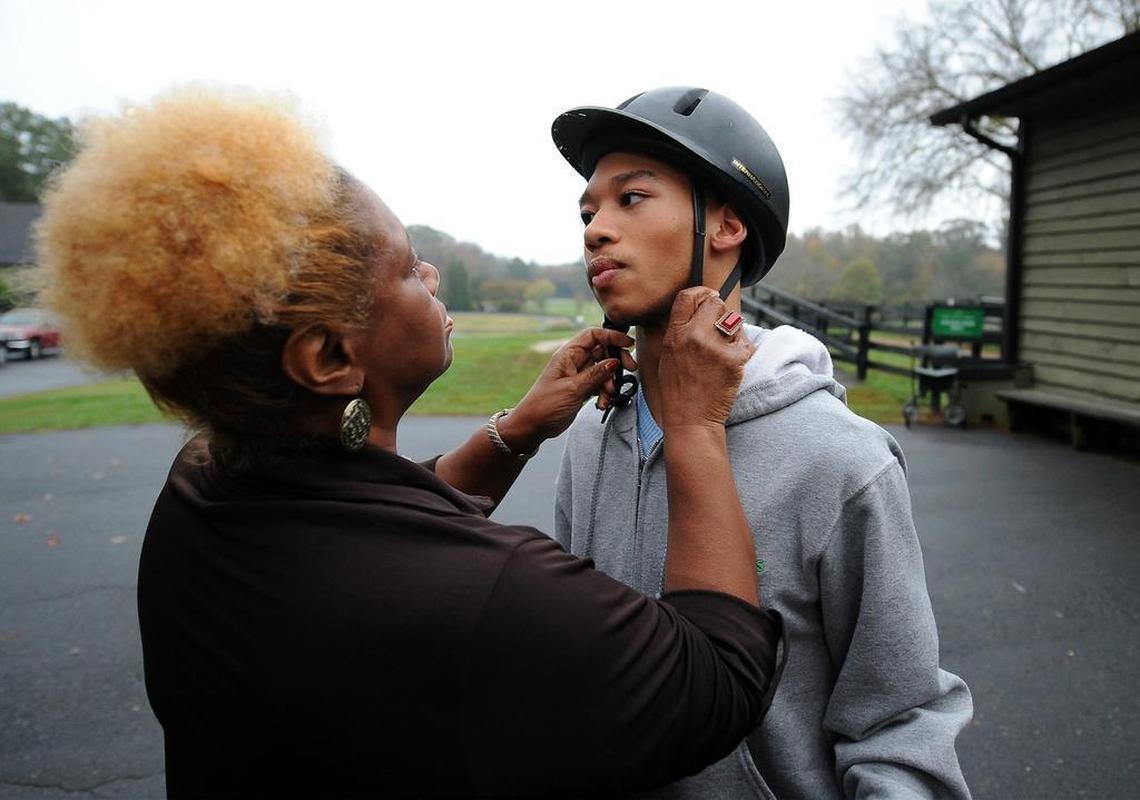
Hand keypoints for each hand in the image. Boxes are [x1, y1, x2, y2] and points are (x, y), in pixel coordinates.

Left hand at [496, 327, 636, 451]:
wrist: (533, 426)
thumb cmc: (545, 405)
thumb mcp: (573, 388)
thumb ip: (595, 374)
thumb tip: (614, 361)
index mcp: (567, 354)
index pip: (593, 335)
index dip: (611, 336)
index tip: (628, 344)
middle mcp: (573, 361)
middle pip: (602, 351)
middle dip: (616, 361)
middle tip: (629, 369)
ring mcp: (578, 375)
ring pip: (603, 370)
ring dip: (610, 382)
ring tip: (608, 395)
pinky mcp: (581, 388)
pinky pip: (599, 384)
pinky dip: (604, 393)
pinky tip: (602, 403)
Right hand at [658, 288, 754, 430]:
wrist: (691, 419)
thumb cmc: (678, 390)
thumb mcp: (668, 356)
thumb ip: (680, 331)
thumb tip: (697, 310)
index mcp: (675, 335)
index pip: (688, 296)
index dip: (701, 293)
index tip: (709, 297)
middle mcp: (694, 337)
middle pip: (715, 303)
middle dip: (720, 311)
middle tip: (720, 326)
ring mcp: (715, 347)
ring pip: (733, 321)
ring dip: (733, 331)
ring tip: (724, 350)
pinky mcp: (733, 360)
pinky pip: (745, 342)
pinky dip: (742, 350)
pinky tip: (732, 363)